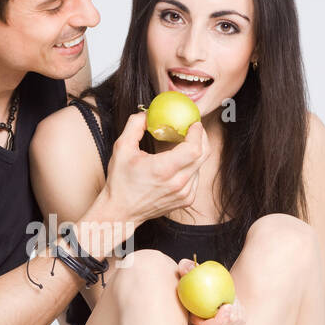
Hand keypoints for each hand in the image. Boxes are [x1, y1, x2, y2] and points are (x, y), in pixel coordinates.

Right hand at [103, 110, 208, 226]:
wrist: (121, 211)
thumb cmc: (120, 182)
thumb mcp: (121, 148)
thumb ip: (135, 125)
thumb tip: (147, 113)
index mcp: (163, 170)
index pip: (194, 148)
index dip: (198, 133)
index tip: (193, 123)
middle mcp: (178, 183)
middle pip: (203, 154)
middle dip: (201, 137)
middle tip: (193, 128)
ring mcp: (184, 194)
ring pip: (200, 165)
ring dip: (194, 152)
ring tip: (182, 145)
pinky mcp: (186, 200)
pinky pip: (196, 177)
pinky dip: (191, 167)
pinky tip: (178, 164)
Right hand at [176, 258, 244, 324]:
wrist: (210, 289)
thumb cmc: (197, 281)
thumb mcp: (190, 274)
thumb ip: (186, 269)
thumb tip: (184, 265)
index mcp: (197, 321)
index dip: (219, 322)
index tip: (227, 306)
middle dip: (231, 317)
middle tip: (232, 302)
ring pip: (235, 324)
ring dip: (236, 309)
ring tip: (230, 297)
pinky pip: (241, 320)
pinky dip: (240, 309)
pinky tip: (235, 301)